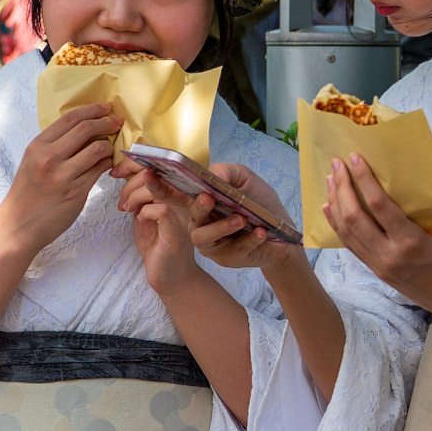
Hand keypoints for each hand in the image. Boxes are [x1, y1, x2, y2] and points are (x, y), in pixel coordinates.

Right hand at [0, 103, 119, 254]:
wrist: (18, 225)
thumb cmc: (28, 193)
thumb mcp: (32, 161)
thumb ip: (53, 145)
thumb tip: (83, 127)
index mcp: (37, 146)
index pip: (70, 118)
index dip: (92, 109)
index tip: (106, 107)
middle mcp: (49, 157)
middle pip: (86, 129)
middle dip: (107, 122)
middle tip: (117, 122)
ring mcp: (63, 175)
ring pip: (97, 149)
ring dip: (109, 145)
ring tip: (111, 147)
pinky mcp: (76, 191)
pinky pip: (100, 170)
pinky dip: (107, 163)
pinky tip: (107, 164)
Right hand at [112, 158, 311, 277]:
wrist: (282, 234)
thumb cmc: (260, 204)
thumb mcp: (247, 181)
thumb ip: (228, 172)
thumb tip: (213, 173)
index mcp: (201, 202)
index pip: (176, 193)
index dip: (159, 186)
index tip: (149, 175)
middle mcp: (200, 222)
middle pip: (189, 216)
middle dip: (197, 207)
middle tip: (208, 197)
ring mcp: (211, 243)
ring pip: (205, 237)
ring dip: (223, 227)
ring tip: (242, 218)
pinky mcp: (225, 257)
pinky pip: (233, 250)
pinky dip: (249, 240)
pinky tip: (261, 231)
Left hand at [323, 153, 431, 317]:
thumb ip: (420, 213)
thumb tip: (399, 186)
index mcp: (411, 242)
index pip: (379, 205)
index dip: (364, 179)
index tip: (355, 158)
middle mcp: (389, 256)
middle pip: (355, 218)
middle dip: (343, 188)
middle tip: (337, 164)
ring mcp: (380, 266)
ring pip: (347, 233)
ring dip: (336, 205)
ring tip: (330, 181)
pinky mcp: (377, 272)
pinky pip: (352, 246)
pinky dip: (338, 226)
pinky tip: (330, 210)